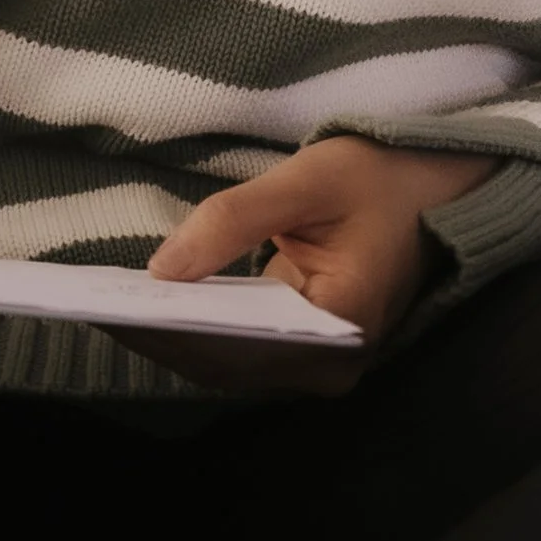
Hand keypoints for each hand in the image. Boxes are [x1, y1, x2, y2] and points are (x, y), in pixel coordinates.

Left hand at [135, 136, 493, 395]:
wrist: (446, 187)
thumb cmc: (384, 176)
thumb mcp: (309, 179)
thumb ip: (234, 221)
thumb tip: (163, 268)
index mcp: (340, 328)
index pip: (236, 348)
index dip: (169, 335)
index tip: (111, 311)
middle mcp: (331, 364)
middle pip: (229, 364)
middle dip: (162, 337)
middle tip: (95, 304)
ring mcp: (322, 361)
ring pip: (233, 363)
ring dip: (175, 336)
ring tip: (113, 303)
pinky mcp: (311, 346)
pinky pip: (247, 348)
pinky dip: (201, 329)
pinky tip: (156, 304)